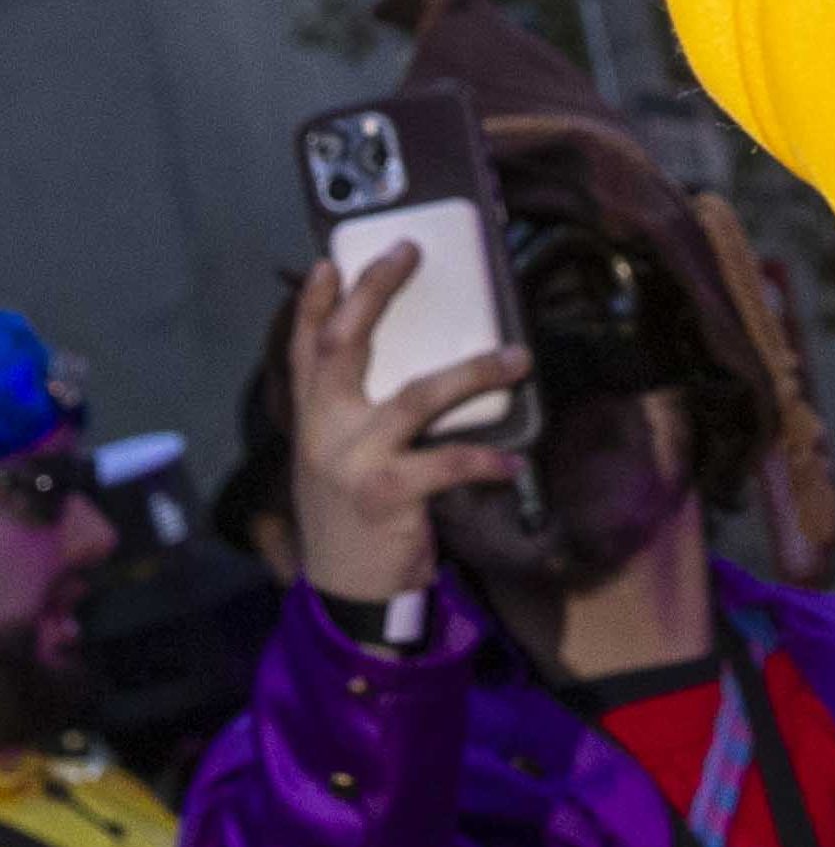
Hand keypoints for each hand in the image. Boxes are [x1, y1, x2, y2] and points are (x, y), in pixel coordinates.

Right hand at [289, 252, 530, 604]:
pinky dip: (488, 460)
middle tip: (408, 250)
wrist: (347, 595)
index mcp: (310, 420)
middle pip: (342, 346)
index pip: (303, 350)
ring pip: (417, 395)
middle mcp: (321, 433)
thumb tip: (411, 359)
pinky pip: (449, 462)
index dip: (313, 303)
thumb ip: (358, 415)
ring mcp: (351, 461)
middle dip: (374, 292)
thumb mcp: (340, 460)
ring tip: (519, 357)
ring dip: (474, 371)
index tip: (330, 261)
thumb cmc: (356, 516)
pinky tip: (514, 461)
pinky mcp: (385, 494)